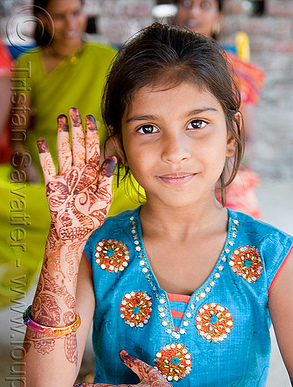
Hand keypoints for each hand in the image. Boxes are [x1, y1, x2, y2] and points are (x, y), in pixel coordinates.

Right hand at [38, 108, 114, 241]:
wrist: (76, 232)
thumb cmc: (92, 216)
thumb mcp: (104, 197)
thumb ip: (106, 178)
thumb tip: (112, 158)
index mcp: (93, 173)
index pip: (93, 148)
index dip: (92, 134)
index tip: (92, 118)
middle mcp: (79, 171)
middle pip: (78, 145)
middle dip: (77, 128)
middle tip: (75, 110)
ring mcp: (65, 176)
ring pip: (64, 151)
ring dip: (63, 135)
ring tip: (62, 118)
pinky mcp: (53, 185)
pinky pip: (48, 167)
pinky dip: (45, 154)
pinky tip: (43, 141)